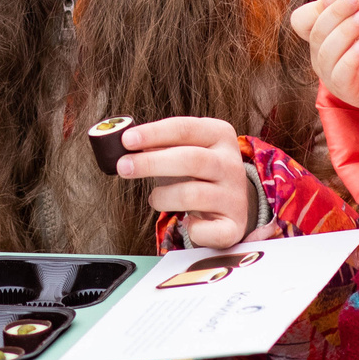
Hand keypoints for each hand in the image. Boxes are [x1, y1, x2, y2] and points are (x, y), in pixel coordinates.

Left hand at [116, 115, 251, 247]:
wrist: (231, 204)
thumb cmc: (196, 173)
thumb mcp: (183, 149)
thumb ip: (158, 145)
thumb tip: (124, 144)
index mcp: (220, 135)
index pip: (185, 128)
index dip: (153, 133)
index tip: (126, 140)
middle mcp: (231, 164)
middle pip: (191, 159)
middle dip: (152, 163)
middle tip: (123, 167)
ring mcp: (234, 196)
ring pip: (193, 194)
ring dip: (163, 197)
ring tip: (154, 198)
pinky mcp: (234, 226)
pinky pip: (208, 230)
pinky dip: (192, 229)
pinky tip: (187, 223)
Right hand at [288, 0, 358, 118]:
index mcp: (325, 34)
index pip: (302, 19)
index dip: (317, 6)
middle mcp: (323, 54)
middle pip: (315, 31)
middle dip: (336, 11)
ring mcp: (332, 74)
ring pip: (325, 51)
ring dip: (344, 31)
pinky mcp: (348, 91)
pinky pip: (340, 74)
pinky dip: (349, 58)